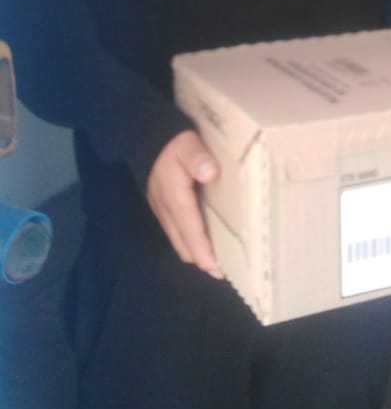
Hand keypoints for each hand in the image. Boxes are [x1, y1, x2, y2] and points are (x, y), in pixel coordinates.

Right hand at [146, 130, 223, 277]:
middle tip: (226, 271)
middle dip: (202, 260)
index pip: (191, 233)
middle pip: (184, 245)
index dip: (204, 254)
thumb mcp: (188, 144)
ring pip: (179, 241)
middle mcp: (166, 210)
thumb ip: (198, 158)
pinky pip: (176, 232)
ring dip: (196, 253)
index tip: (218, 270)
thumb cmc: (172, 142)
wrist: (146, 137)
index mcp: (175, 199)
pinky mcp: (162, 208)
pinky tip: (204, 240)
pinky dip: (190, 241)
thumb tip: (210, 173)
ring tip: (218, 261)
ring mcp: (162, 210)